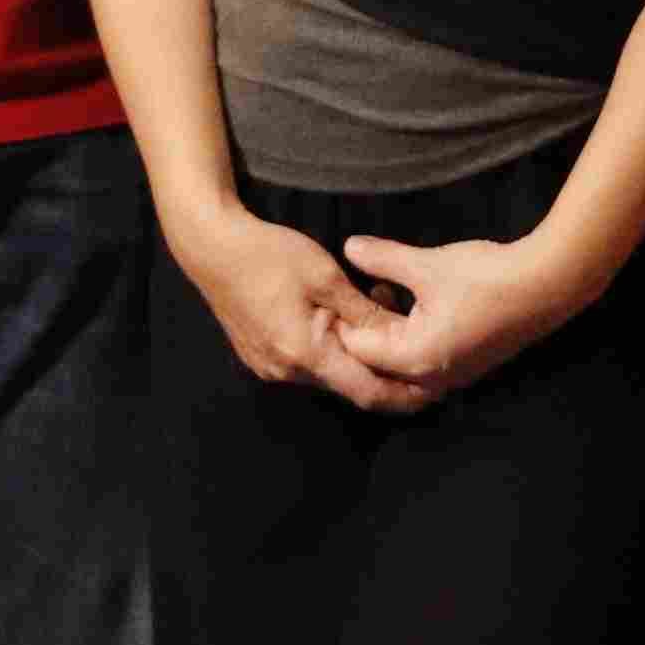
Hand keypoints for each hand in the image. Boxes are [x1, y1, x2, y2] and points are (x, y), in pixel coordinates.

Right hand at [166, 207, 423, 414]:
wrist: (210, 247)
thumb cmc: (269, 254)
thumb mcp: (326, 276)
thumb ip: (363, 312)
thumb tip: (400, 334)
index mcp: (305, 354)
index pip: (366, 393)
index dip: (403, 397)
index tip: (433, 392)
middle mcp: (286, 371)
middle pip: (347, 386)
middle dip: (382, 374)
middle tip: (417, 359)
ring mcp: (269, 367)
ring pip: (327, 375)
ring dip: (355, 359)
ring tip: (380, 327)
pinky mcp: (259, 357)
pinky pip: (305, 365)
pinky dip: (330, 353)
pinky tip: (342, 326)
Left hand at [325, 231, 584, 405]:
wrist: (549, 284)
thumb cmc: (487, 276)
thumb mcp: (427, 264)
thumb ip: (383, 259)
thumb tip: (349, 247)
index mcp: (414, 358)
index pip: (357, 349)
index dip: (344, 319)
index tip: (336, 290)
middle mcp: (431, 378)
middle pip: (377, 363)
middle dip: (365, 329)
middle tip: (358, 290)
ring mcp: (453, 376)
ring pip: (401, 364)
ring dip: (389, 334)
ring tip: (386, 293)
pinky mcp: (468, 365)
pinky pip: (425, 362)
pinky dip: (411, 338)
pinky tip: (414, 305)